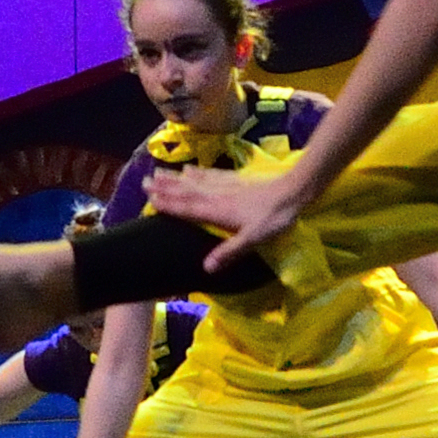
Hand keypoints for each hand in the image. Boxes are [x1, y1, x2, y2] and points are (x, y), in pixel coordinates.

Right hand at [139, 163, 304, 271]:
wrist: (293, 191)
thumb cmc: (274, 218)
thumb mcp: (253, 239)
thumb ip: (229, 252)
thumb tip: (205, 268)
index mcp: (217, 212)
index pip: (188, 208)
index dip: (168, 204)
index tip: (149, 199)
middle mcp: (216, 196)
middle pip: (186, 192)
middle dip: (165, 187)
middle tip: (144, 182)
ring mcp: (225, 186)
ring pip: (194, 181)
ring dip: (175, 178)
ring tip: (157, 172)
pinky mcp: (236, 179)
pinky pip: (210, 174)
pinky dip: (197, 172)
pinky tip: (189, 168)